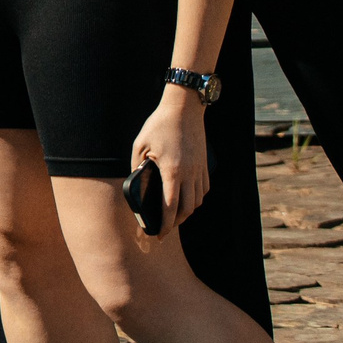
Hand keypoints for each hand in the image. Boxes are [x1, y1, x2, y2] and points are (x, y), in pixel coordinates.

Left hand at [130, 87, 210, 229]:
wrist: (184, 108)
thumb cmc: (159, 125)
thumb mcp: (140, 145)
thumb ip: (137, 166)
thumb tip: (137, 183)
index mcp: (172, 171)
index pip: (170, 206)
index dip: (164, 224)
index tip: (158, 234)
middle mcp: (189, 174)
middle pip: (187, 209)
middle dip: (176, 222)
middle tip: (165, 228)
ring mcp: (200, 170)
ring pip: (198, 201)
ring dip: (187, 211)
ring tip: (174, 215)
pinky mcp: (205, 165)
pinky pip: (204, 189)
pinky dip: (196, 198)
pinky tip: (187, 198)